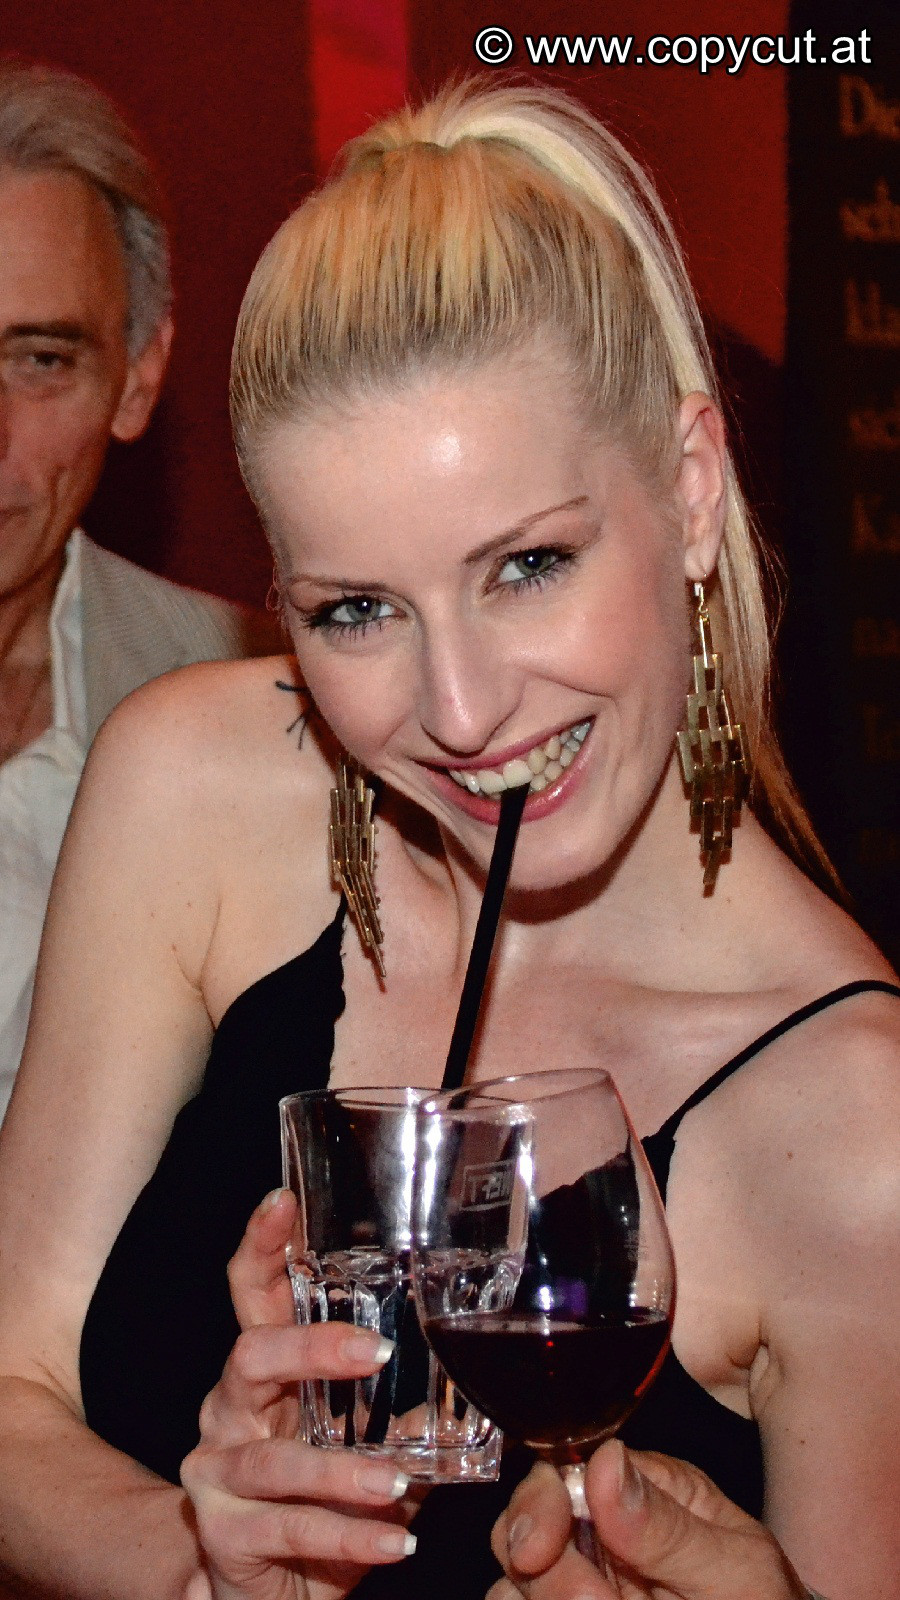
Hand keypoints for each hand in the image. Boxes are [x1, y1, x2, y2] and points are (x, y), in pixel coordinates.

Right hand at [180, 1189, 417, 1599]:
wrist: (264, 1593)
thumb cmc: (317, 1501)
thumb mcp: (360, 1445)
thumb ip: (404, 1414)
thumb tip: (475, 1379)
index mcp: (263, 1374)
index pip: (252, 1295)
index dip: (261, 1246)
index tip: (281, 1201)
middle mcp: (229, 1411)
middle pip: (250, 1356)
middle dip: (312, 1347)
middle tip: (376, 1351)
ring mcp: (217, 1471)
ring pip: (274, 1460)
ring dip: (342, 1471)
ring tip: (396, 1482)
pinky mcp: (222, 1533)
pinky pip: (288, 1531)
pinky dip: (348, 1538)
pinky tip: (395, 1542)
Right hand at [490, 1440, 808, 1599]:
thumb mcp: (735, 1572)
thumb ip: (669, 1526)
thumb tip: (604, 1462)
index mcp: (646, 1492)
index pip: (567, 1469)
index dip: (541, 1504)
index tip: (537, 1548)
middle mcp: (604, 1531)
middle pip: (526, 1522)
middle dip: (539, 1563)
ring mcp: (585, 1581)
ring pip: (514, 1579)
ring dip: (544, 1599)